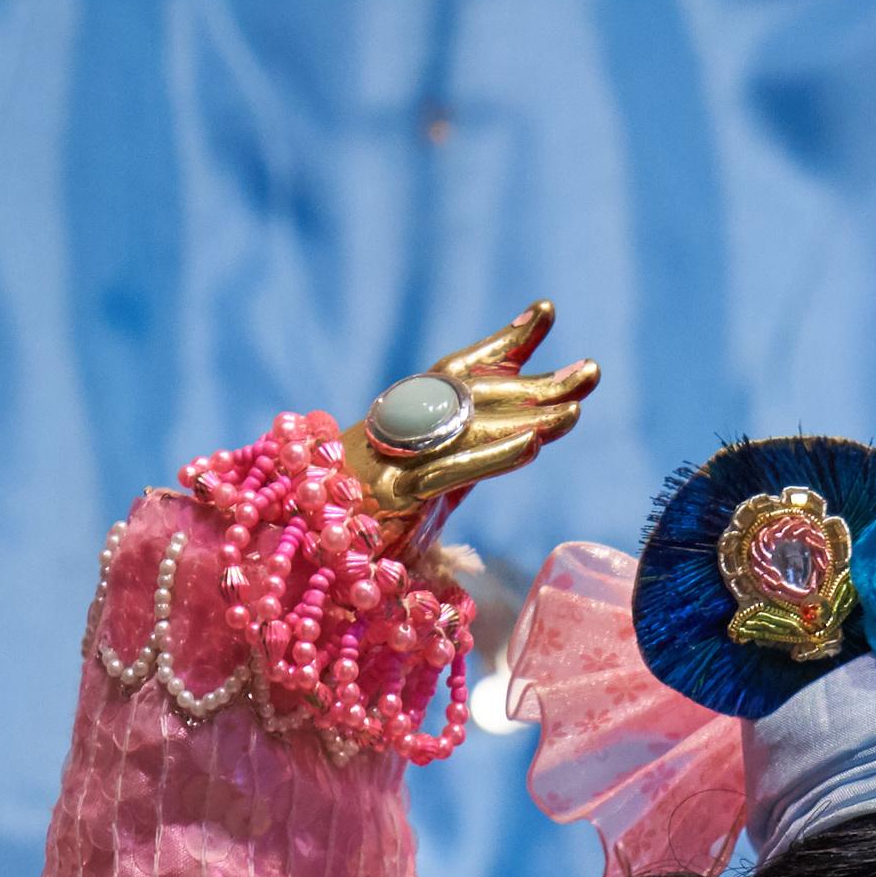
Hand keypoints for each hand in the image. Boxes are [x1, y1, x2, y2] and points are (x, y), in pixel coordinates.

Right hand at [342, 301, 599, 528]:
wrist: (284, 563)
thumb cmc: (343, 550)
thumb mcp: (407, 523)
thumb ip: (443, 502)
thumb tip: (483, 521)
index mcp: (404, 433)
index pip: (459, 376)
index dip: (502, 344)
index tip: (545, 313)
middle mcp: (398, 434)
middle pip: (475, 396)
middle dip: (536, 383)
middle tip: (591, 371)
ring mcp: (394, 460)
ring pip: (469, 427)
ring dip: (527, 415)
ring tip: (576, 405)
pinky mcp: (391, 495)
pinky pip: (451, 468)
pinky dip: (493, 454)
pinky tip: (534, 443)